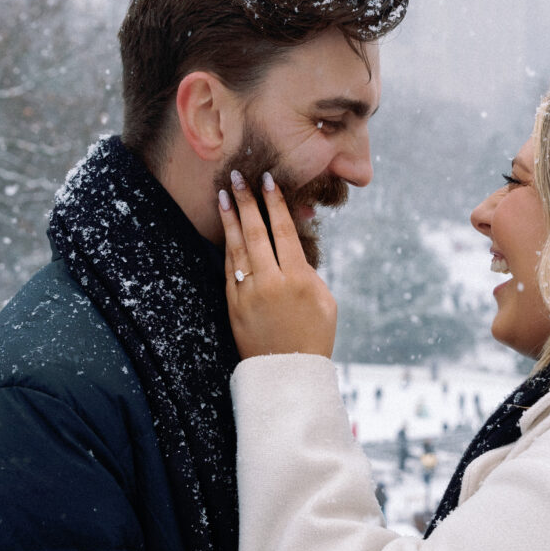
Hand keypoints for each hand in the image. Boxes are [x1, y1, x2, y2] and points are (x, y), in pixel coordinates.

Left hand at [218, 170, 336, 358]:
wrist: (287, 373)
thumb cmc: (314, 336)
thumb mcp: (325, 302)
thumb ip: (309, 273)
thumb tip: (293, 251)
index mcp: (298, 279)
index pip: (283, 231)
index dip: (274, 203)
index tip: (268, 180)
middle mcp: (270, 282)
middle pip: (255, 232)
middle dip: (246, 201)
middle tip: (237, 177)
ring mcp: (248, 293)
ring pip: (237, 247)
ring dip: (230, 218)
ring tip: (224, 195)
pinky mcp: (233, 305)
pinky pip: (229, 268)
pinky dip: (227, 246)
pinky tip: (225, 230)